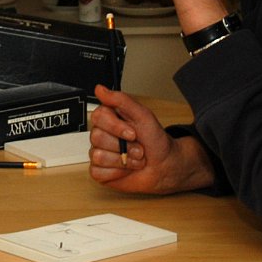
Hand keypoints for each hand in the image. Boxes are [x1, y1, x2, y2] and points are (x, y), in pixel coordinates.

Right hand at [88, 84, 213, 194]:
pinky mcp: (100, 171)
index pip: (98, 117)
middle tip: (138, 147)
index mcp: (110, 119)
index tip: (132, 132)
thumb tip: (101, 89)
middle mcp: (103, 135)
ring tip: (135, 159)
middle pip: (97, 137)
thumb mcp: (143, 115)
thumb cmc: (155, 141)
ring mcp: (100, 153)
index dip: (115, 127)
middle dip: (124, 146)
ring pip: (98, 156)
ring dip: (123, 160)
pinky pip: (97, 171)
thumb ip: (121, 100)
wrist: (165, 165)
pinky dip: (116, 172)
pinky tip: (125, 168)